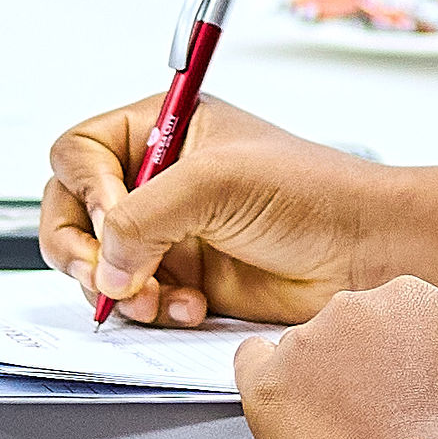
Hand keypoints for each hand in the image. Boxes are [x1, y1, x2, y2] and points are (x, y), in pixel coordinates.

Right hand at [42, 94, 402, 325]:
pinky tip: (189, 308)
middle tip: (104, 275)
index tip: (111, 218)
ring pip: (100, 263)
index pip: (80, 153)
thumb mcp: (217, 183)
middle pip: (74, 212)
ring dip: (118, 287)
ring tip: (154, 298)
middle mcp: (159, 178)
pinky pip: (137, 298)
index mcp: (163, 129)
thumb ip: (143, 215)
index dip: (84, 189)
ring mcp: (170, 231)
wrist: (364, 252)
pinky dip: (152, 308)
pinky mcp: (185, 277)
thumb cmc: (311, 194)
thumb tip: (105, 262)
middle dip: (82, 249)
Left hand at [237, 278, 437, 438]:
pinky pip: (253, 364)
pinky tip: (291, 410)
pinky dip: (270, 383)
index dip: (402, 359)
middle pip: (350, 331)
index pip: (397, 318)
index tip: (404, 389)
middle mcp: (355, 309)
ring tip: (344, 433)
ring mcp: (306, 344)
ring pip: (306, 352)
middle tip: (377, 416)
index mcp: (413, 299)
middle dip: (361, 367)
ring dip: (320, 381)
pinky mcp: (267, 384)